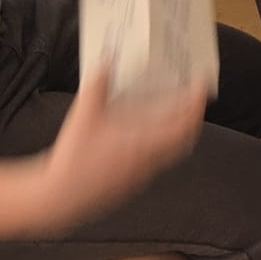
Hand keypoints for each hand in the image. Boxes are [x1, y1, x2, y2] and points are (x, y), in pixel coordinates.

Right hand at [40, 73, 206, 223]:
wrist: (59, 199)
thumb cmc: (73, 160)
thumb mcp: (83, 116)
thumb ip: (97, 86)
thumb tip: (107, 59)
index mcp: (143, 144)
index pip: (183, 125)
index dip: (196, 105)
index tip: (201, 88)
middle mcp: (148, 161)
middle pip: (183, 139)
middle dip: (191, 117)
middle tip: (192, 98)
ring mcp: (140, 175)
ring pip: (170, 152)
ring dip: (177, 131)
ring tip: (173, 112)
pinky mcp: (130, 183)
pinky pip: (156, 161)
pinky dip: (161, 144)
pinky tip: (145, 136)